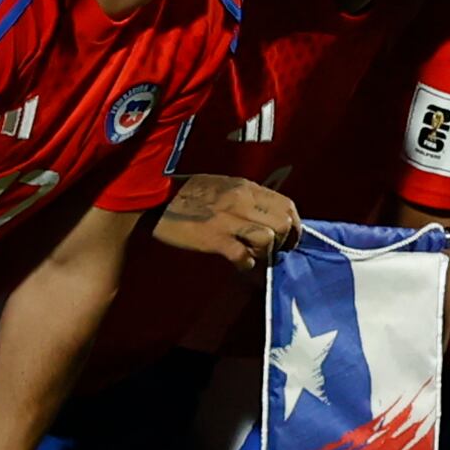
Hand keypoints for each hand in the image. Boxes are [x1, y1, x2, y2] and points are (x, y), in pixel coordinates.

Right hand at [153, 174, 301, 268]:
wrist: (155, 199)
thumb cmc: (187, 193)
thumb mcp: (222, 185)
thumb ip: (246, 197)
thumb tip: (267, 215)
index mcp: (245, 187)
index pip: (287, 204)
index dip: (295, 225)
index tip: (290, 238)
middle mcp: (242, 200)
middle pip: (284, 223)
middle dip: (285, 242)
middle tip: (275, 251)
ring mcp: (228, 220)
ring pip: (268, 239)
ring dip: (265, 253)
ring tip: (254, 255)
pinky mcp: (214, 239)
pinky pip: (243, 256)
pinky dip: (246, 264)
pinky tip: (238, 263)